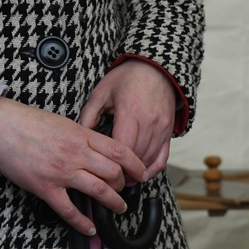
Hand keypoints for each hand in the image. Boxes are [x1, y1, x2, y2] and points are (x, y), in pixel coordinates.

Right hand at [0, 98, 146, 236]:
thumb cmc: (29, 122)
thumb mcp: (65, 123)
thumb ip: (84, 137)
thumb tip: (99, 150)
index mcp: (82, 136)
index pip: (120, 151)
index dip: (136, 165)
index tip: (142, 173)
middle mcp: (77, 154)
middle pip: (114, 173)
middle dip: (124, 185)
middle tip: (125, 189)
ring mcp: (62, 172)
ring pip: (99, 191)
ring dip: (113, 203)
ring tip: (119, 208)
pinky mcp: (45, 188)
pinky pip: (69, 210)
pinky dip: (83, 222)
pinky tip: (91, 228)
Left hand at [79, 60, 175, 179]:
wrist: (156, 68)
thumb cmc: (127, 78)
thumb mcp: (101, 92)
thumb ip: (89, 115)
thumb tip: (79, 138)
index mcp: (129, 112)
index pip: (121, 147)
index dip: (111, 163)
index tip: (101, 170)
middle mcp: (148, 122)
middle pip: (135, 157)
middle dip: (122, 171)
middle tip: (109, 180)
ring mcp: (161, 128)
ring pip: (148, 160)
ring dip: (136, 172)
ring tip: (122, 180)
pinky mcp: (169, 132)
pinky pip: (162, 157)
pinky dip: (153, 169)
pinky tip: (142, 175)